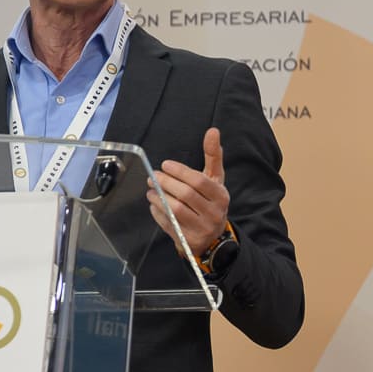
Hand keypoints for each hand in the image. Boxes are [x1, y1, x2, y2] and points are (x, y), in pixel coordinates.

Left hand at [150, 127, 230, 256]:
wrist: (214, 236)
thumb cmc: (211, 200)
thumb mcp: (215, 179)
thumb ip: (213, 156)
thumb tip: (213, 131)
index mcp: (221, 196)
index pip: (199, 181)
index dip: (180, 172)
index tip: (165, 165)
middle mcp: (214, 213)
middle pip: (186, 195)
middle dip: (166, 183)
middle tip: (153, 176)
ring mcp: (202, 229)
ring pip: (176, 210)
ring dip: (159, 198)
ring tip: (151, 190)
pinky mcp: (189, 241)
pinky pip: (170, 224)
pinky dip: (158, 213)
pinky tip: (154, 205)